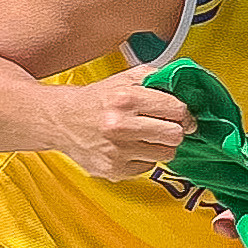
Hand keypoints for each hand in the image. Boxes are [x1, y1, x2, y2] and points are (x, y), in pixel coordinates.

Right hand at [57, 72, 193, 180]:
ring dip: (161, 145)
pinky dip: (144, 158)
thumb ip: (157, 77)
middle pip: (174, 135)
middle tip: (168, 127)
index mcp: (125, 99)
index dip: (185, 113)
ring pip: (166, 154)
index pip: (176, 110)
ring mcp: (116, 151)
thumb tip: (185, 85)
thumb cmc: (96, 100)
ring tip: (147, 136)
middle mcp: (120, 126)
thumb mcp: (125, 78)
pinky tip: (132, 147)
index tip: (184, 116)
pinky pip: (148, 167)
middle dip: (175, 130)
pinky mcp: (114, 170)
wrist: (61, 121)